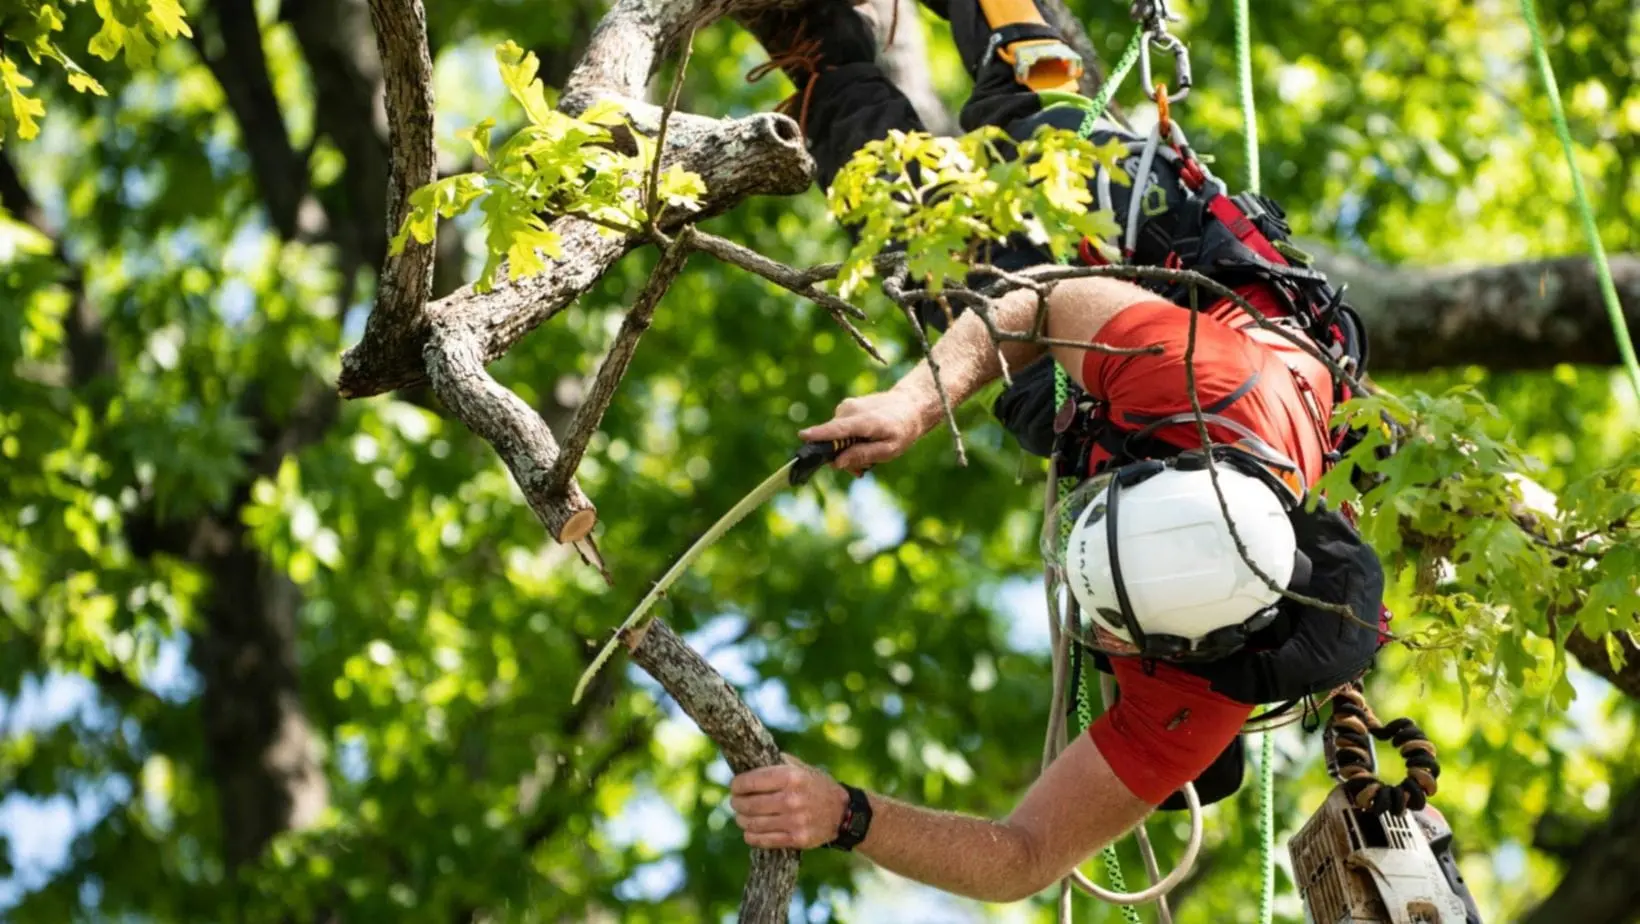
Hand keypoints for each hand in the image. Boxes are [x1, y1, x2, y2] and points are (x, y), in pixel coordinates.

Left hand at [729, 755, 849, 849]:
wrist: (843, 812)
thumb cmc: (816, 786)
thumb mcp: (801, 768)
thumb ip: (776, 763)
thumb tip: (748, 762)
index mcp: (791, 777)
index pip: (750, 781)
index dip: (737, 785)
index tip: (735, 786)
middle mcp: (792, 799)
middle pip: (748, 804)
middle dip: (736, 803)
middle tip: (735, 802)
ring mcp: (795, 821)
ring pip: (752, 824)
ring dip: (741, 820)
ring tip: (742, 816)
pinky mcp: (797, 839)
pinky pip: (763, 840)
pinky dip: (751, 836)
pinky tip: (750, 831)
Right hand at [799, 390, 930, 474]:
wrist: (909, 406)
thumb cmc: (902, 430)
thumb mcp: (890, 450)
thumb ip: (863, 455)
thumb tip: (837, 463)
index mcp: (865, 421)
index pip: (839, 429)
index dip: (820, 434)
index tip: (803, 436)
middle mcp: (851, 411)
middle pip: (832, 440)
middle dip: (842, 457)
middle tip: (863, 467)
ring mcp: (846, 407)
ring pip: (835, 437)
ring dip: (847, 450)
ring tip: (869, 453)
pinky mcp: (844, 408)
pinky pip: (838, 431)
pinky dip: (848, 440)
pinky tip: (863, 442)